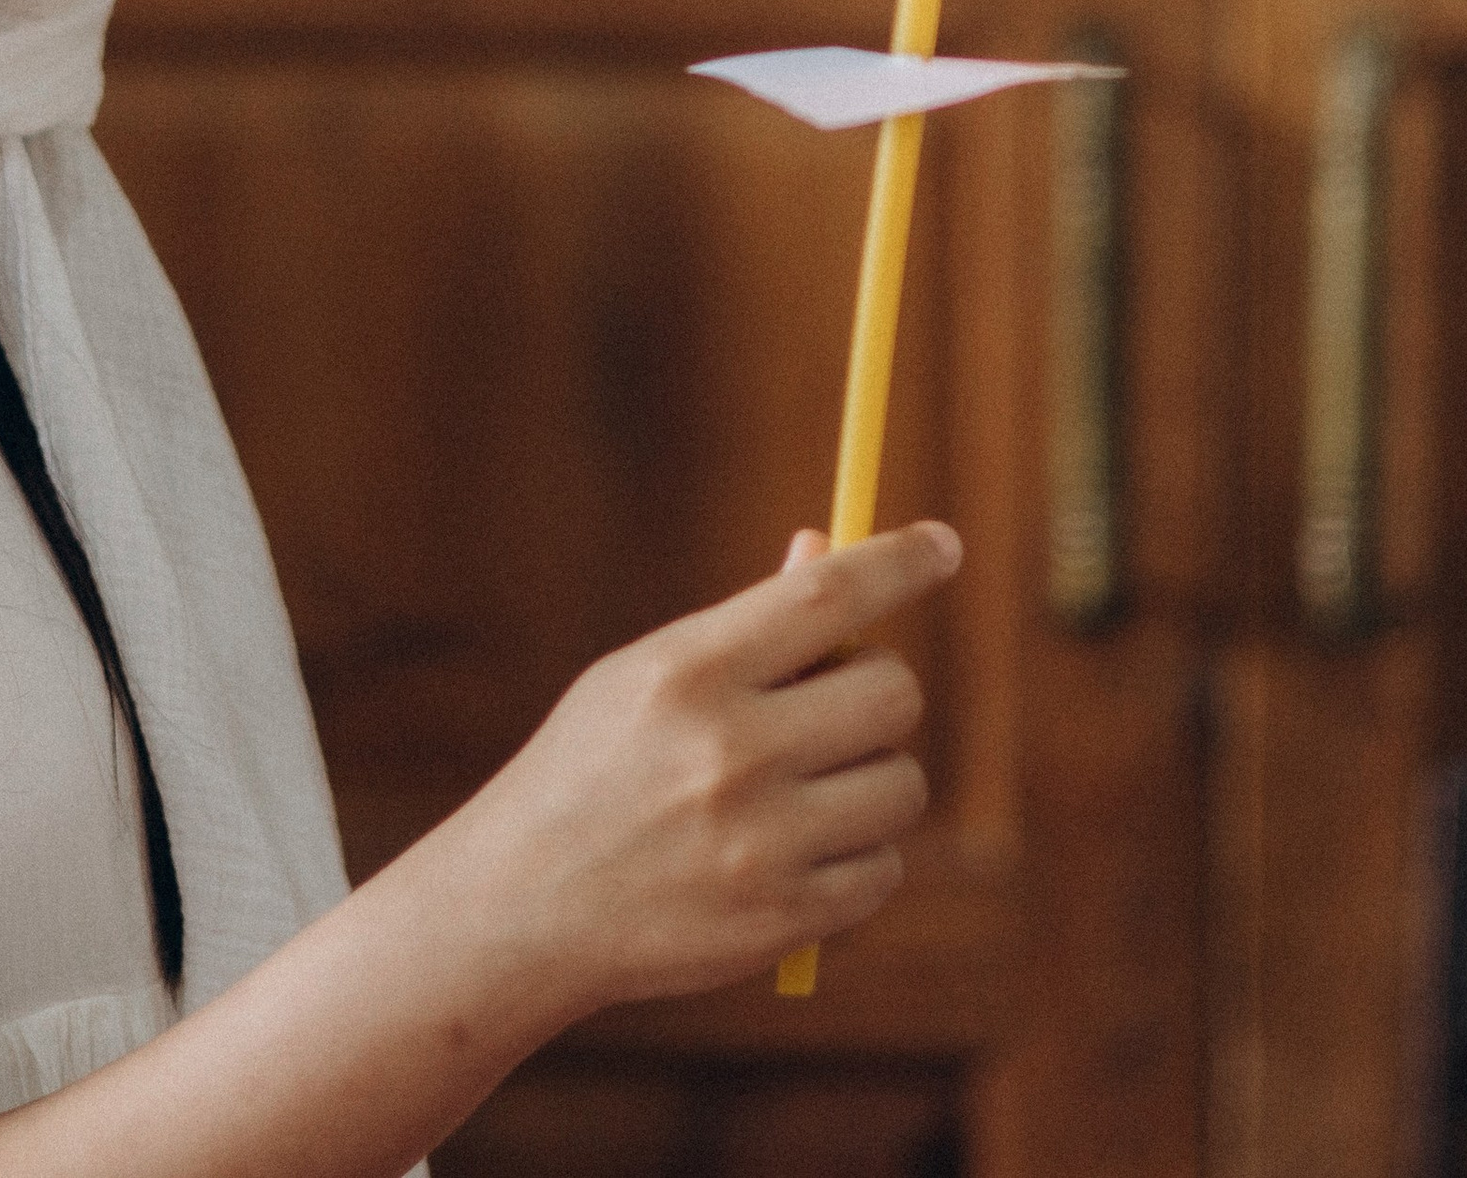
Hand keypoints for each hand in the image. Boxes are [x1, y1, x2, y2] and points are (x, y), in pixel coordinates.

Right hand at [440, 520, 960, 1017]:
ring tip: (806, 789)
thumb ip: (746, 626)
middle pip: (891, 693)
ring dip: (872, 779)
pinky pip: (883, 869)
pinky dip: (858, 858)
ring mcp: (760, 843)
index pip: (827, 597)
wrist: (523, 906)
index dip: (899, 562)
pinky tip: (795, 854)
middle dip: (878, 690)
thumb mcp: (647, 676)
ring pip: (901, 783)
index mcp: (691, 673)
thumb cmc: (595, 768)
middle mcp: (730, 752)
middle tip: (837, 705)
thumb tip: (834, 554)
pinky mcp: (782, 921)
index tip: (943, 544)